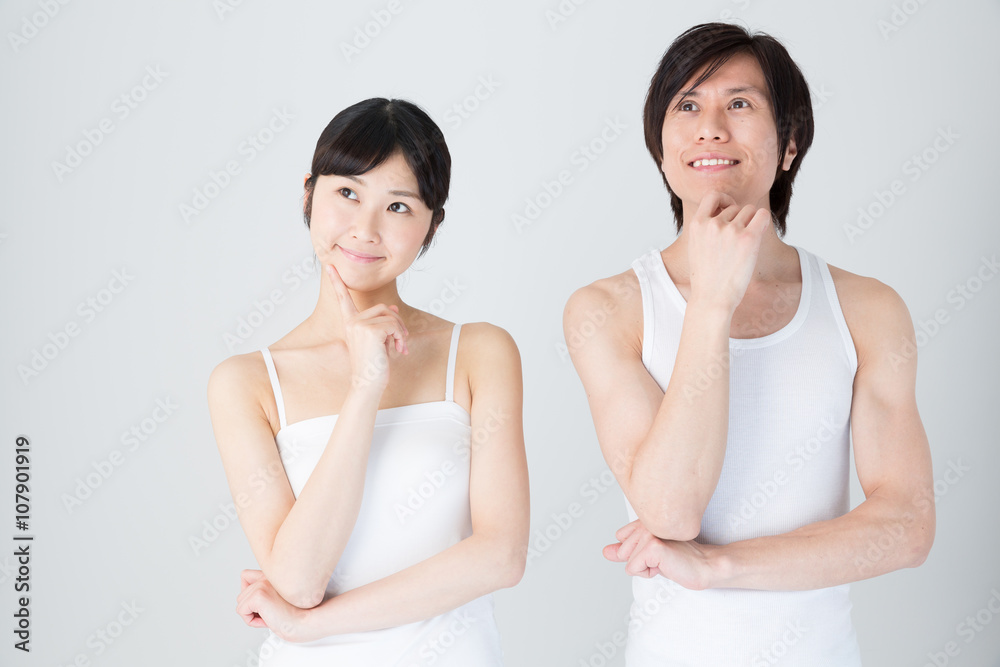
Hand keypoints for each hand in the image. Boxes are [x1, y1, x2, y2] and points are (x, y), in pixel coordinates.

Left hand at [235, 569, 307, 641]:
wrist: (306, 621)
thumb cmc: (299, 613)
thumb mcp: (283, 597)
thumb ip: (268, 591)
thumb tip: (248, 599)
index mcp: (273, 573)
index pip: (246, 576)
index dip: (250, 593)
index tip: (266, 604)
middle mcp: (267, 575)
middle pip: (242, 593)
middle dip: (252, 607)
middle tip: (271, 612)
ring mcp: (262, 584)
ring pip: (240, 603)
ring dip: (252, 614)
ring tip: (270, 616)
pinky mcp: (258, 595)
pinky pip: (241, 611)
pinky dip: (251, 620)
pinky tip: (267, 620)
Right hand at [325, 262, 408, 391]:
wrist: (369, 383)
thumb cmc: (374, 365)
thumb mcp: (381, 340)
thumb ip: (384, 322)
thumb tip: (393, 308)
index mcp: (350, 323)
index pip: (343, 298)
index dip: (337, 281)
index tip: (330, 265)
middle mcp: (352, 322)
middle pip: (384, 308)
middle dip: (397, 323)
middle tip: (401, 341)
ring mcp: (360, 325)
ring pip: (391, 317)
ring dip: (401, 332)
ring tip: (400, 348)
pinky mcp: (370, 331)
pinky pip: (394, 325)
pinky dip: (401, 337)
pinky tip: (398, 350)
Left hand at [603, 520, 718, 589]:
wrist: (703, 566)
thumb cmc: (680, 560)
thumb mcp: (648, 555)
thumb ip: (625, 551)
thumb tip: (605, 551)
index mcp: (646, 519)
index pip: (621, 537)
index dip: (637, 551)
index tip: (658, 551)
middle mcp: (646, 522)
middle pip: (622, 551)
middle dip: (640, 561)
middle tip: (663, 557)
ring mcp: (650, 533)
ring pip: (627, 560)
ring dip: (645, 568)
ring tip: (665, 560)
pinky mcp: (653, 546)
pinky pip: (633, 568)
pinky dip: (648, 573)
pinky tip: (665, 565)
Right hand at [686, 190, 771, 314]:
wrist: (712, 299)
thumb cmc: (706, 277)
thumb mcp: (695, 247)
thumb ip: (706, 228)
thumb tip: (726, 211)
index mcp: (697, 224)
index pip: (712, 195)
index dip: (723, 200)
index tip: (727, 209)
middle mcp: (713, 223)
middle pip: (735, 207)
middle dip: (739, 219)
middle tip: (735, 243)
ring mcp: (731, 230)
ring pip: (750, 211)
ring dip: (750, 223)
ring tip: (743, 246)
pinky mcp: (748, 238)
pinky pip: (763, 215)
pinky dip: (763, 221)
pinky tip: (759, 234)